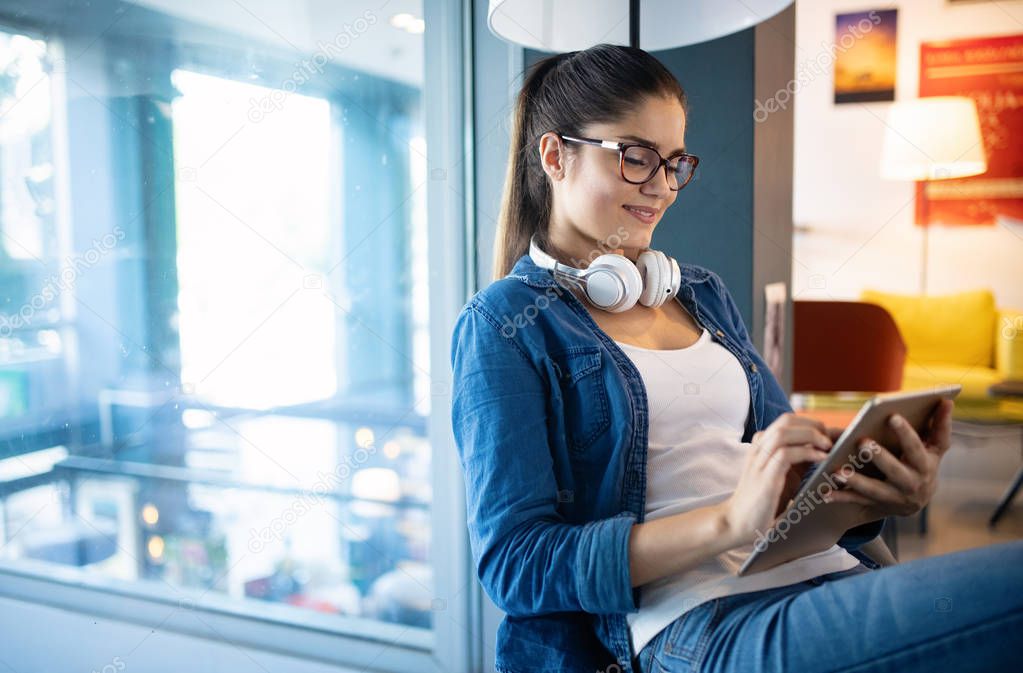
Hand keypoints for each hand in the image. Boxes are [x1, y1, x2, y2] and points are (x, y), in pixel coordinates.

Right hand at [722, 413, 833, 546]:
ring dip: (811, 435)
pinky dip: (807, 452)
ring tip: (827, 446)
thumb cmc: (762, 501)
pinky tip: (821, 459)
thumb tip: (822, 449)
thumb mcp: (783, 475)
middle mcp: (759, 449)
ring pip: (784, 432)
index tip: (828, 435)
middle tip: (830, 439)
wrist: (738, 522)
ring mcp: (759, 461)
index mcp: (762, 445)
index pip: (786, 420)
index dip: (810, 423)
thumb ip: (797, 461)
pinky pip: (786, 454)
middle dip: (813, 425)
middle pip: (786, 421)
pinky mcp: (765, 477)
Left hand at [823, 399, 953, 522]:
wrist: (918, 500)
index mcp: (925, 465)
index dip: (906, 433)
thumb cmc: (923, 462)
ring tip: (838, 470)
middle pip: (895, 470)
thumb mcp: (935, 447)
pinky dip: (840, 497)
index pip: (916, 447)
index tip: (892, 416)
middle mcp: (911, 483)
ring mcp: (894, 497)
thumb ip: (940, 425)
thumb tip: (947, 400)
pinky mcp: (877, 505)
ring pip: (874, 489)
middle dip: (879, 456)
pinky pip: (857, 501)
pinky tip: (824, 492)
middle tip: (862, 442)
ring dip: (856, 481)